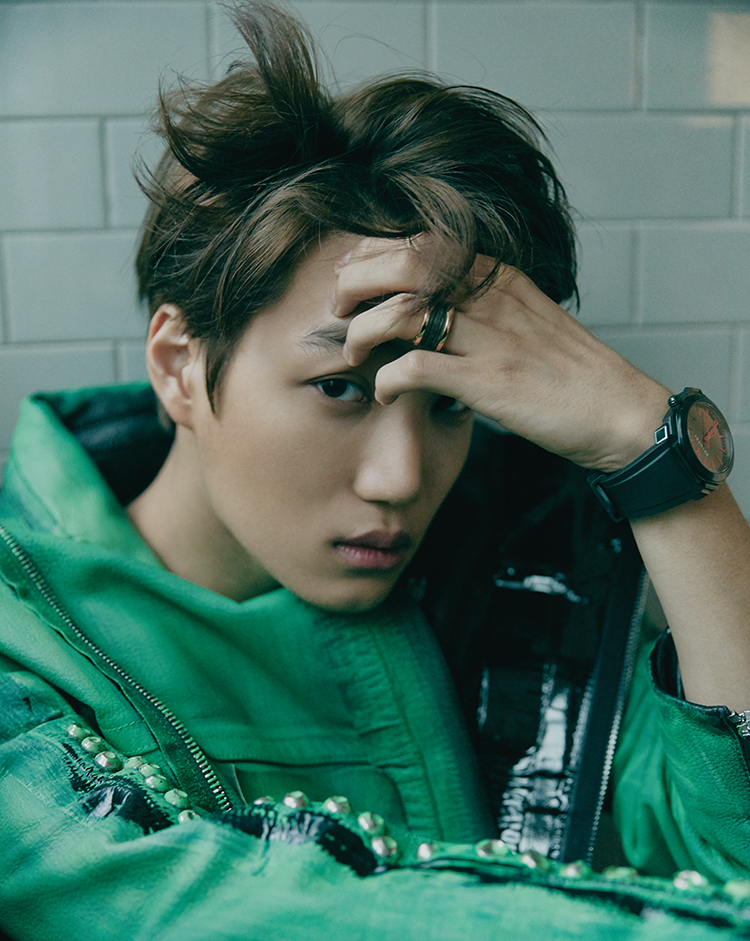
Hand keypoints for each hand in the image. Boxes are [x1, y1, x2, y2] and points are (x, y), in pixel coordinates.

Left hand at [333, 237, 668, 472]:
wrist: (620, 412)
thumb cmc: (569, 372)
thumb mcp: (528, 319)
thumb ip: (483, 305)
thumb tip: (431, 306)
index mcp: (499, 277)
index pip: (421, 241)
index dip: (372, 255)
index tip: (349, 279)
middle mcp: (491, 296)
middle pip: (402, 264)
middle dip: (353, 283)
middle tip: (336, 311)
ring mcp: (490, 336)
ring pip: (400, 312)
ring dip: (361, 332)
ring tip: (352, 354)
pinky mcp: (488, 380)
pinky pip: (414, 369)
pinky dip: (386, 380)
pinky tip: (383, 394)